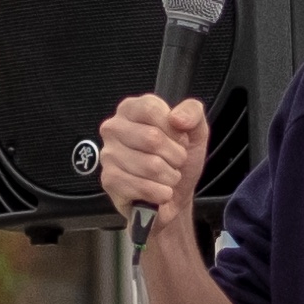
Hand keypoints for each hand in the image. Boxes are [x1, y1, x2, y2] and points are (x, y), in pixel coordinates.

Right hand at [92, 90, 205, 224]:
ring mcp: (108, 154)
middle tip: (176, 162)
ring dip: (170, 176)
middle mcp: (114, 128)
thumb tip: (177, 118)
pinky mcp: (109, 180)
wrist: (174, 194)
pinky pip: (143, 187)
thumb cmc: (178, 159)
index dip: (174, 129)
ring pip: (151, 166)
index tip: (180, 140)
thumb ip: (192, 112)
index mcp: (131, 109)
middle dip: (175, 156)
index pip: (151, 109)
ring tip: (167, 176)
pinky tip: (159, 191)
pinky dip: (160, 193)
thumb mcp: (195, 130)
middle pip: (152, 138)